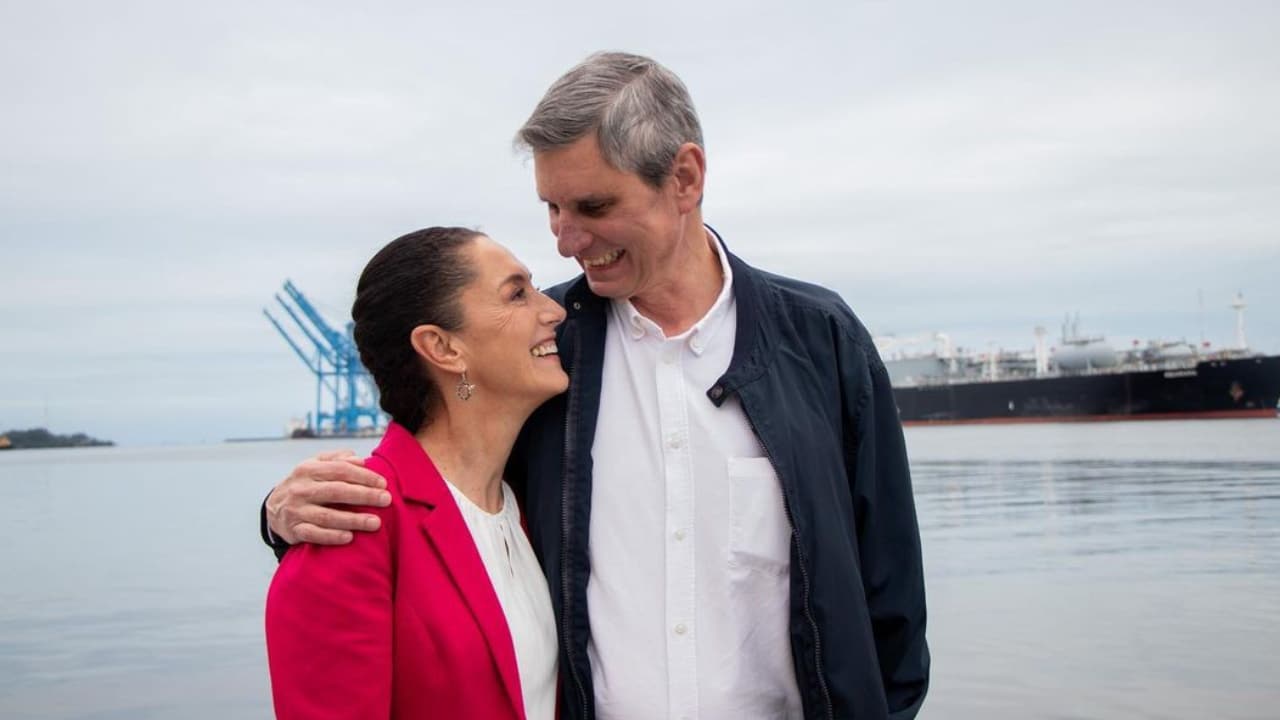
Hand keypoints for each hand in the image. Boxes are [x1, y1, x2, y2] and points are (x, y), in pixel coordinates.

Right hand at [266, 450, 391, 545]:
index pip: (340, 470)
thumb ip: (338, 460)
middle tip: (386, 500)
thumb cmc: (306, 484)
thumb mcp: (316, 466)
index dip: (363, 476)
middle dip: (364, 495)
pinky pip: (314, 534)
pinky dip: (331, 536)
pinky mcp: (294, 530)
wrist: (273, 508)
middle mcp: (301, 489)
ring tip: (375, 523)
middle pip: (337, 491)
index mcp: (308, 469)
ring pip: (327, 516)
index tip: (383, 484)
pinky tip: (349, 537)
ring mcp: (296, 510)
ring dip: (353, 520)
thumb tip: (360, 460)